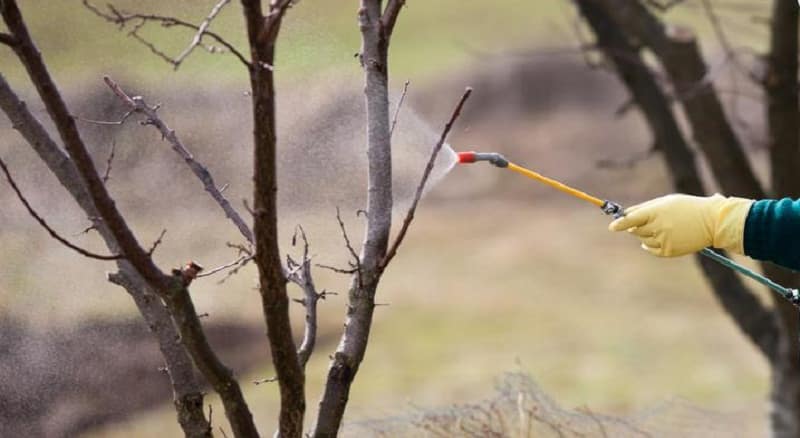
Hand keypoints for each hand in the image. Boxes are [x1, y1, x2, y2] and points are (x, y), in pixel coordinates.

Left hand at [608, 194, 752, 256]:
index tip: (611, 227)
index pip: (631, 219)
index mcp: (656, 212)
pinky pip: (651, 250)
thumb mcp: (666, 202)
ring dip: (646, 235)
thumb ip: (644, 208)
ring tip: (662, 227)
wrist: (712, 221)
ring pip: (643, 240)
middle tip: (649, 221)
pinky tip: (658, 239)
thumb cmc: (687, 207)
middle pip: (635, 230)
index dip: (620, 223)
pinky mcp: (669, 251)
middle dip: (637, 226)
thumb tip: (625, 215)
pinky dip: (650, 246)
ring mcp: (664, 240)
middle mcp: (659, 227)